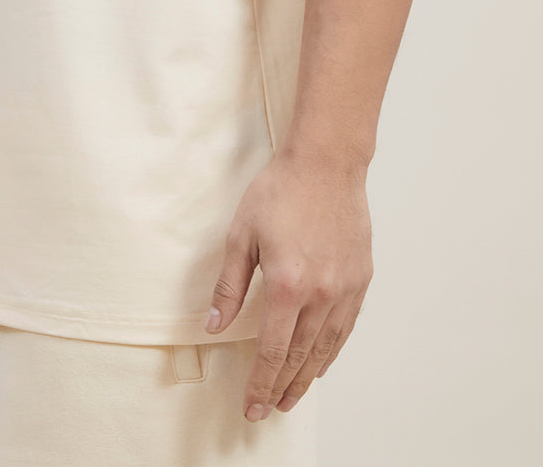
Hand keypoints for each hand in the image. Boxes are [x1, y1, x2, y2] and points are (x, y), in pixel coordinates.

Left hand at [204, 148, 373, 419]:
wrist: (326, 164)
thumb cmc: (281, 191)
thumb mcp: (241, 235)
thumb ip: (229, 286)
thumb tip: (213, 324)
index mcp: (287, 285)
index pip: (271, 350)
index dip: (260, 383)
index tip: (252, 406)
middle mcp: (320, 294)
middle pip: (299, 356)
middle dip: (281, 387)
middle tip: (269, 410)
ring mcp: (344, 289)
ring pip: (325, 347)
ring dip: (307, 376)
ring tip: (293, 396)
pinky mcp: (360, 279)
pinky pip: (345, 327)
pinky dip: (331, 350)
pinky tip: (320, 361)